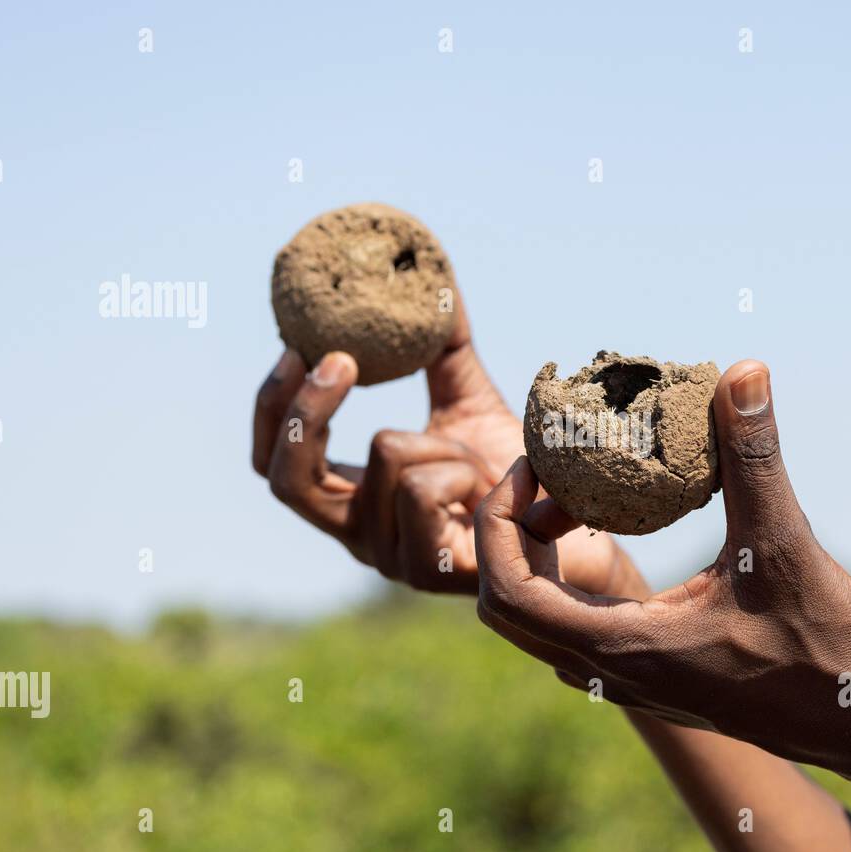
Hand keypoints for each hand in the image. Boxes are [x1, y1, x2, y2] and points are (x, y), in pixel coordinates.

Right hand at [251, 292, 626, 593]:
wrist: (576, 530)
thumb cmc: (518, 474)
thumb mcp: (467, 404)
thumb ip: (440, 353)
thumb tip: (430, 280)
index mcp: (354, 499)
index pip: (275, 464)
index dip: (273, 409)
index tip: (294, 347)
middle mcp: (358, 535)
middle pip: (288, 478)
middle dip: (308, 410)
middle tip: (341, 357)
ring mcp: (389, 559)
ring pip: (384, 457)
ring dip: (442, 439)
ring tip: (481, 462)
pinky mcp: (426, 571)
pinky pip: (423, 486)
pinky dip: (463, 467)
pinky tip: (495, 486)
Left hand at [472, 360, 850, 760]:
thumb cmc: (824, 645)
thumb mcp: (785, 542)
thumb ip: (754, 457)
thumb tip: (742, 371)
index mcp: (624, 648)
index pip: (509, 593)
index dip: (497, 523)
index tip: (529, 468)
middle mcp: (612, 675)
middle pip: (508, 610)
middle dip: (511, 537)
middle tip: (549, 479)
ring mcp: (628, 685)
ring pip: (542, 624)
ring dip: (540, 560)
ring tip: (579, 500)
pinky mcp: (651, 682)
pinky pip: (576, 632)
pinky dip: (572, 583)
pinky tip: (619, 535)